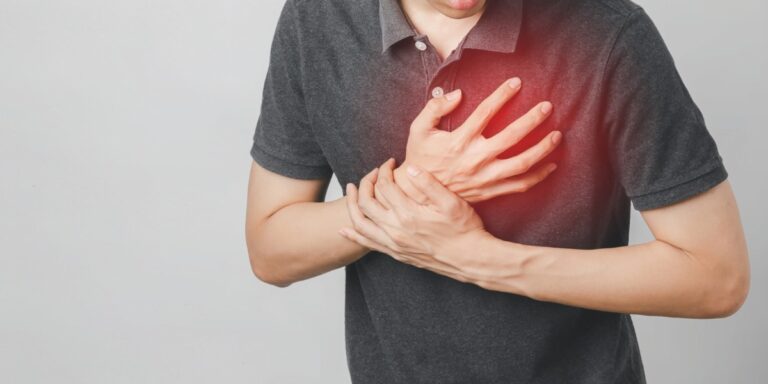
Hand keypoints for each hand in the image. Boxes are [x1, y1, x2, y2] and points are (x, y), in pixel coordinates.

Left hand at [340, 157, 489, 283]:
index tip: (390, 163)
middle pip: (366, 202)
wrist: (470, 260)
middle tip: (374, 173)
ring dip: (352, 205)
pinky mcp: (396, 253)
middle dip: (366, 182)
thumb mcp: (451, 202)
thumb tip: (409, 168)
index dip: (384, 170)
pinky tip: (345, 228)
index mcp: (409, 214)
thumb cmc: (464, 230)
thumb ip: (428, 183)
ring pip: (361, 223)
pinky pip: (367, 244)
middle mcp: (396, 230)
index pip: (385, 186)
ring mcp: (394, 244)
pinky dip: (353, 234)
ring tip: (351, 191)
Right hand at [393, 77, 560, 204]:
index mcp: (458, 141)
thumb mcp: (418, 130)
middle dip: (532, 120)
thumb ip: (434, 108)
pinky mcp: (489, 191)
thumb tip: (457, 94)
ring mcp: (484, 178)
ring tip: (557, 135)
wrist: (418, 194)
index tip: (517, 82)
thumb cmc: (420, 157)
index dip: (502, 95)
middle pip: (511, 137)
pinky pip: (519, 186)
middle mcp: (474, 159)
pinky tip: (551, 165)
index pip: (485, 112)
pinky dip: (538, 176)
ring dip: (542, 149)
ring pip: (521, 163)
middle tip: (547, 106)